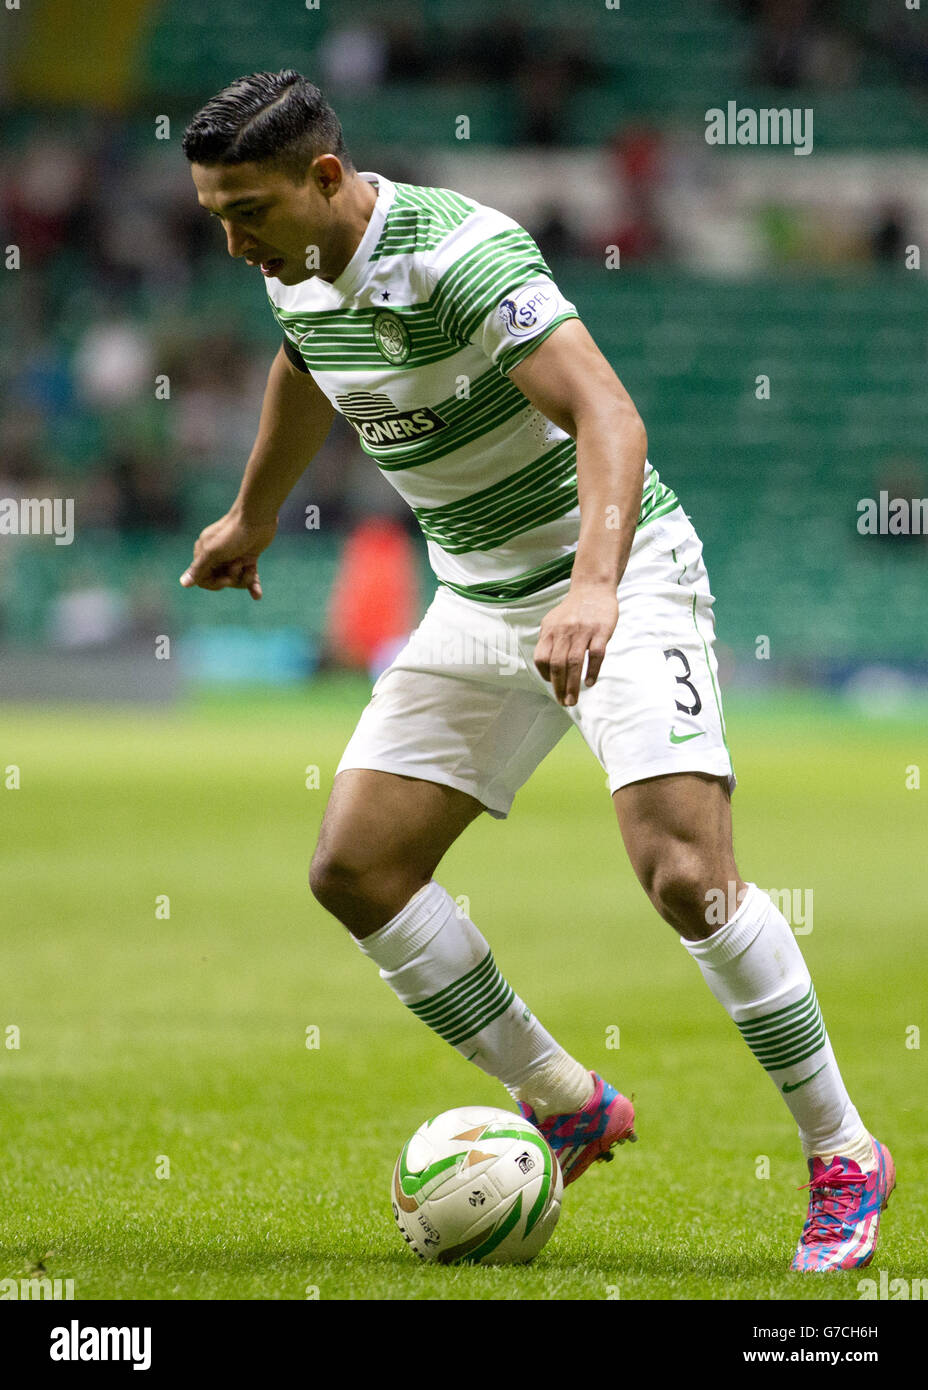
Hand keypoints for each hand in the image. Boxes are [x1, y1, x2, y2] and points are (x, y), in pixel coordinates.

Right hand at [179, 509, 277, 599]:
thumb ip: (199, 569)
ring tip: (248, 565)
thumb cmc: (233, 533)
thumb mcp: (213, 552)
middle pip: (220, 581)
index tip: (226, 580)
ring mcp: (233, 557)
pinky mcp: (248, 557)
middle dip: (231, 578)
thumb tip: (183, 583)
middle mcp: (217, 556)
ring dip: (244, 578)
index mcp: (204, 553)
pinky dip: (253, 586)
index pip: (203, 579)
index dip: (214, 584)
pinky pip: (249, 576)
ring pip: (236, 580)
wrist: (257, 517)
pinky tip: (257, 596)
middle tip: (238, 564)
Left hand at [533, 585, 617, 705]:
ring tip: (573, 700)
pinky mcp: (600, 631)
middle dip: (559, 687)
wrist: (593, 587)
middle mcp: (563, 631)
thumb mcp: (553, 621)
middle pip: (557, 664)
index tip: (552, 685)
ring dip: (572, 685)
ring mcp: (582, 631)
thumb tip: (545, 669)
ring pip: (574, 663)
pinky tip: (589, 682)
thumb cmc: (573, 609)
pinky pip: (595, 654)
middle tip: (564, 702)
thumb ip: (548, 642)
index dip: (545, 675)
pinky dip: (592, 670)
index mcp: (550, 630)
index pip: (541, 658)